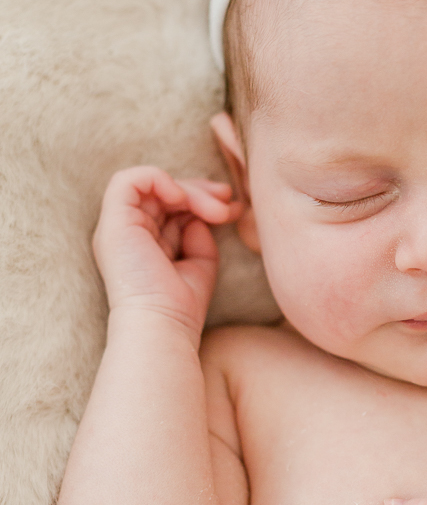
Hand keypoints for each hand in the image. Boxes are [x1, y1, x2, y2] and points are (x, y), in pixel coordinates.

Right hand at [93, 166, 241, 337]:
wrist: (162, 324)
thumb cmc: (181, 305)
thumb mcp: (200, 263)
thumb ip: (199, 236)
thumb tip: (197, 218)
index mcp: (145, 242)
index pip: (172, 206)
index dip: (203, 200)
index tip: (233, 210)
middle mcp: (129, 232)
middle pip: (164, 193)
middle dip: (202, 192)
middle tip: (229, 205)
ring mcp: (118, 227)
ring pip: (152, 185)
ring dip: (191, 190)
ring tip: (218, 210)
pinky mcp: (113, 224)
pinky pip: (129, 180)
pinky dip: (159, 180)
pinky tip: (183, 200)